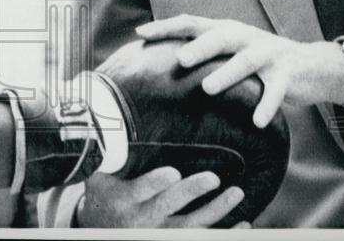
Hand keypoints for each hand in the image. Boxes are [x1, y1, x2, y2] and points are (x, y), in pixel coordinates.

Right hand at [77, 167, 247, 227]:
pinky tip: (245, 224)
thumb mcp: (98, 175)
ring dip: (216, 210)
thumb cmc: (102, 192)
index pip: (141, 190)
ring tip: (237, 193)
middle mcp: (140, 219)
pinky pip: (200, 239)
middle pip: (169, 206)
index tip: (173, 173)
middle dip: (191, 192)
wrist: (100, 228)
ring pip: (190, 226)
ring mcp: (158, 233)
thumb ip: (107, 154)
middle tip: (214, 178)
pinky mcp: (171, 240)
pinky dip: (225, 233)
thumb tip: (108, 116)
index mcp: (123, 199)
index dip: (156, 183)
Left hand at [137, 15, 343, 127]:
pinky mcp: (287, 73)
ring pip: (246, 61)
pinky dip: (267, 104)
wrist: (311, 65)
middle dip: (199, 47)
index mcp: (225, 30)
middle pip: (219, 37)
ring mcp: (267, 53)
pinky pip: (276, 90)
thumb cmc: (258, 61)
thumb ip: (202, 54)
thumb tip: (158, 65)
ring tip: (208, 88)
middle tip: (179, 59)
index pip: (191, 23)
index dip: (166, 27)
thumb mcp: (230, 51)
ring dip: (227, 74)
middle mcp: (244, 36)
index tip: (141, 34)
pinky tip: (257, 121)